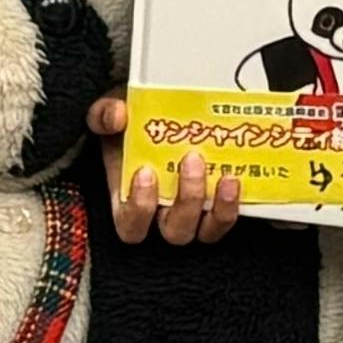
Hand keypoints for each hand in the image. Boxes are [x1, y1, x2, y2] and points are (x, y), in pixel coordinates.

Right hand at [93, 96, 243, 245]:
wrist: (160, 110)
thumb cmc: (132, 120)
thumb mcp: (112, 111)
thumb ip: (105, 114)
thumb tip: (117, 116)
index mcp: (130, 198)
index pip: (131, 225)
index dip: (139, 208)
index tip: (145, 172)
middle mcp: (162, 213)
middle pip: (175, 230)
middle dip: (187, 200)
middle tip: (192, 160)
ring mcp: (192, 213)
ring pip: (205, 232)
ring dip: (219, 209)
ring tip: (227, 177)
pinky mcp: (216, 206)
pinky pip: (225, 218)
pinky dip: (233, 205)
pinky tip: (237, 180)